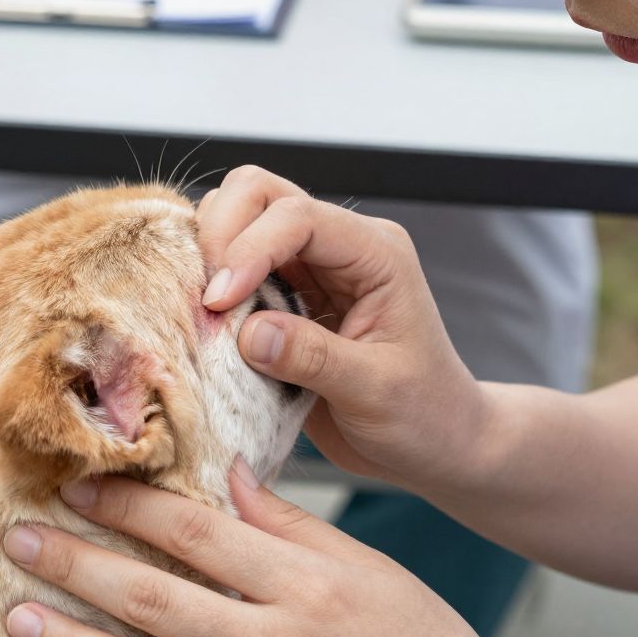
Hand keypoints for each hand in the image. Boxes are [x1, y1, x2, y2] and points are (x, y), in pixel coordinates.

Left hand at [1, 466, 535, 636]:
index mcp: (305, 586)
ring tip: (16, 619)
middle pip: (151, 600)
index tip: (74, 487)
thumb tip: (224, 476)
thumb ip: (291, 527)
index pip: (195, 533)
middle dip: (74, 565)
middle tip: (13, 541)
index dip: (128, 506)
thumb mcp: (370, 569)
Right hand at [196, 166, 489, 492]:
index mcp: (376, 254)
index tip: (219, 303)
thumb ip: (312, 358)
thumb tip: (248, 333)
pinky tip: (209, 324)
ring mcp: (311, 267)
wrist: (434, 443)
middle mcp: (341, 247)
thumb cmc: (423, 414)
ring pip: (238, 221)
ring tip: (204, 314)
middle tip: (203, 299)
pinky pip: (234, 268)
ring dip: (209, 257)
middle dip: (219, 234)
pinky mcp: (285, 296)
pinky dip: (210, 285)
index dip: (249, 249)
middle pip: (258, 193)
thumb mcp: (374, 391)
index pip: (298, 216)